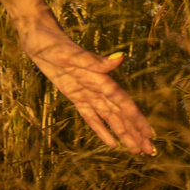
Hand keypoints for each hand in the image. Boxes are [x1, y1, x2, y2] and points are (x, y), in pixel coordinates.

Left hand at [20, 21, 155, 154]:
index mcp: (101, 79)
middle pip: (120, 115)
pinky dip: (101, 130)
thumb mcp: (71, 53)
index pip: (123, 104)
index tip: (150, 134)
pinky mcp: (76, 96)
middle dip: (135, 132)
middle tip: (150, 151)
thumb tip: (121, 58)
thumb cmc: (54, 43)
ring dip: (123, 134)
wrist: (38, 38)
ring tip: (136, 150)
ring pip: (109, 118)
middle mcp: (98, 88)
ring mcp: (88, 93)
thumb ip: (96, 61)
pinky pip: (91, 117)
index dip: (137, 119)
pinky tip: (112, 143)